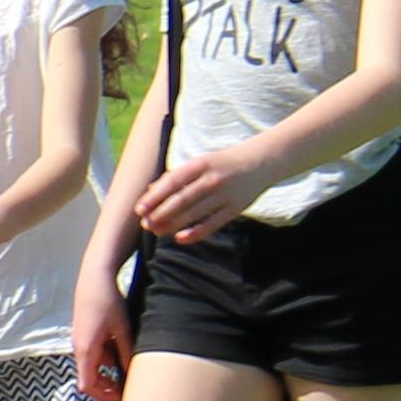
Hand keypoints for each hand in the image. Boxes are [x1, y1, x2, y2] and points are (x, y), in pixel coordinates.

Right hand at [71, 288, 132, 400]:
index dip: (104, 396)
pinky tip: (120, 341)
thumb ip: (126, 353)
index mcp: (86, 350)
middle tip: (128, 384)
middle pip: (90, 378)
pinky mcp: (84, 332)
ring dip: (110, 366)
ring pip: (94, 363)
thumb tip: (131, 373)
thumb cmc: (108, 301)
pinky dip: (107, 353)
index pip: (87, 386)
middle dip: (108, 385)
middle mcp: (79, 348)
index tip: (121, 395)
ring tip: (129, 357)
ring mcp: (80, 340)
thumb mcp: (122, 329)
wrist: (94, 277)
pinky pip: (94, 351)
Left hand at [135, 145, 277, 242]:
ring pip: (194, 213)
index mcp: (200, 164)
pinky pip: (213, 224)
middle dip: (160, 214)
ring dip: (173, 225)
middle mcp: (212, 179)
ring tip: (157, 232)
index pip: (172, 182)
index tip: (140, 209)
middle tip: (145, 224)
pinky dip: (196, 233)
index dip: (154, 197)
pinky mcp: (235, 208)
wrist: (260, 161)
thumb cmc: (222, 163)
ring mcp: (224, 194)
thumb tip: (150, 189)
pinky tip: (180, 239)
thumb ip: (177, 176)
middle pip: (181, 200)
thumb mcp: (200, 163)